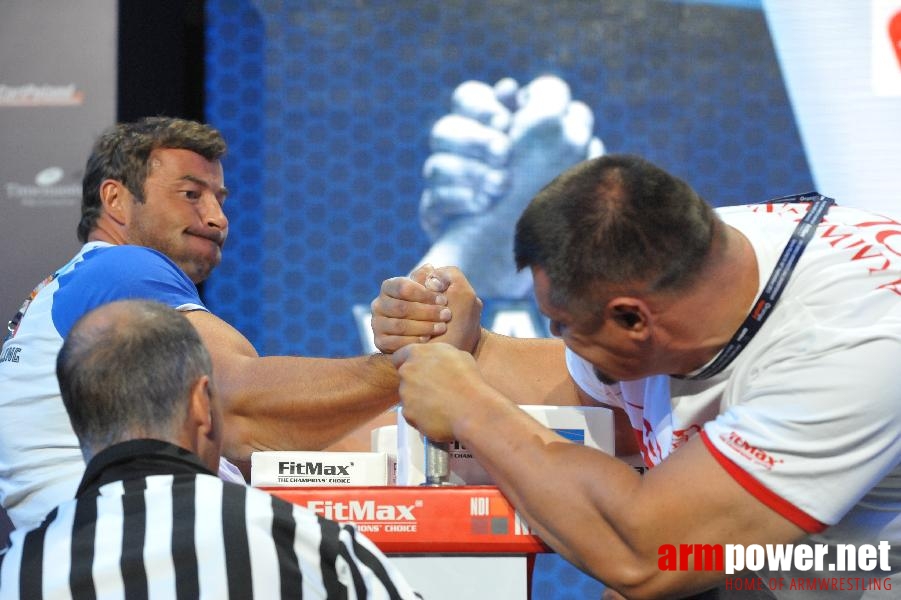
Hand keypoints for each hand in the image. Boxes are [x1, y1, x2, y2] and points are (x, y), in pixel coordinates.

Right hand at [371, 265, 482, 353]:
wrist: (449, 342)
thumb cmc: (449, 314)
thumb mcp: (455, 291)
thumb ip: (445, 275)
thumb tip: (430, 269)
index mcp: (392, 286)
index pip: (404, 287)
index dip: (424, 294)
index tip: (444, 300)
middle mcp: (381, 303)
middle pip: (401, 307)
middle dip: (427, 312)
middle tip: (447, 316)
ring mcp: (378, 323)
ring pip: (398, 325)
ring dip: (423, 326)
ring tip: (441, 328)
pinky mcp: (380, 342)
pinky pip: (393, 342)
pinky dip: (412, 341)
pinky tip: (428, 340)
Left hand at [391, 342, 487, 440]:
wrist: (472, 409)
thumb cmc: (469, 380)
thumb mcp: (458, 355)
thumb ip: (439, 355)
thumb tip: (437, 360)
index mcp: (417, 353)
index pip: (400, 355)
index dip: (408, 362)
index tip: (418, 369)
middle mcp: (407, 371)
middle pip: (405, 376)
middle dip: (416, 381)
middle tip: (435, 389)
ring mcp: (405, 393)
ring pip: (408, 396)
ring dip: (419, 399)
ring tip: (440, 404)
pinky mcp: (407, 413)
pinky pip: (412, 414)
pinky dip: (422, 416)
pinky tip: (438, 416)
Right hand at [417, 75, 602, 298]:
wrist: (549, 258)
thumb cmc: (559, 198)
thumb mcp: (559, 151)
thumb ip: (541, 113)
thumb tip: (510, 90)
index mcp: (491, 130)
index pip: (469, 100)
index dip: (483, 106)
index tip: (507, 122)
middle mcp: (462, 156)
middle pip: (445, 129)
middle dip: (475, 139)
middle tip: (504, 153)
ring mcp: (446, 187)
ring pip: (436, 164)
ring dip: (469, 172)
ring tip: (500, 188)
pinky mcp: (437, 217)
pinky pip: (432, 201)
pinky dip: (459, 200)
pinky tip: (482, 207)